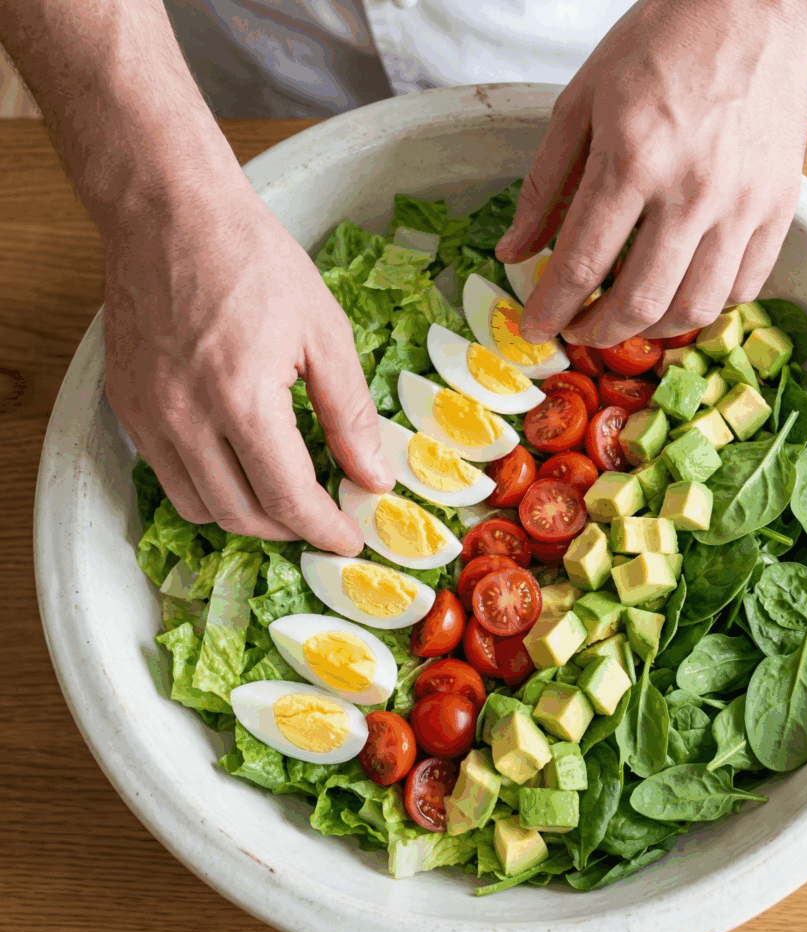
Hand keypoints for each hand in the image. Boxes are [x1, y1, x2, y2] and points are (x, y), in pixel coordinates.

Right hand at [102, 182, 393, 553]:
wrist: (169, 212)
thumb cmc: (251, 259)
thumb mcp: (324, 332)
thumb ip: (350, 414)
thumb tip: (373, 477)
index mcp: (242, 400)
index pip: (288, 499)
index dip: (325, 529)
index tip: (348, 537)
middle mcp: (185, 418)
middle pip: (241, 516)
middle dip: (290, 529)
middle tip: (323, 516)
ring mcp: (148, 414)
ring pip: (198, 507)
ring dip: (246, 515)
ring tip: (283, 494)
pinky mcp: (127, 404)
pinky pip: (166, 474)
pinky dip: (207, 486)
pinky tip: (237, 461)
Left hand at [495, 0, 806, 346]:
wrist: (756, 5)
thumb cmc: (662, 44)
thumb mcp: (581, 102)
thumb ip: (545, 186)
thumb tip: (513, 253)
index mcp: (632, 158)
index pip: (580, 266)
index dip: (550, 311)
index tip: (535, 329)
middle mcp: (691, 190)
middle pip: (638, 302)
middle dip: (596, 333)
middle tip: (577, 329)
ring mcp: (742, 203)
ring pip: (694, 308)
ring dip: (650, 331)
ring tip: (625, 317)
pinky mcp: (778, 208)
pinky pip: (743, 288)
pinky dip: (705, 306)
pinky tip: (679, 291)